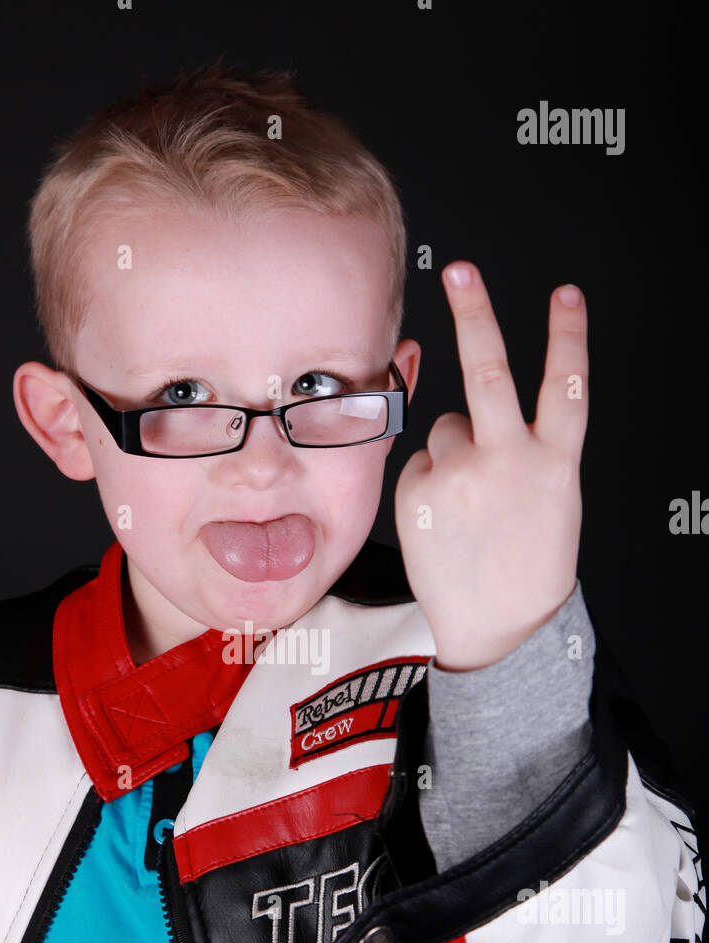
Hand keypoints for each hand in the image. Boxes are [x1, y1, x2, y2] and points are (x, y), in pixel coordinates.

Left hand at [394, 262, 586, 670]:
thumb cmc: (526, 562)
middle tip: (459, 270)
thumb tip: (472, 416)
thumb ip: (527, 450)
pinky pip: (419, 464)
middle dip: (474, 312)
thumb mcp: (551, 500)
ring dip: (453, 451)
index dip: (568, 337)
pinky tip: (444, 517)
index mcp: (555, 462)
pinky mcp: (419, 493)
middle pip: (489, 371)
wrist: (496, 627)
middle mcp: (508, 460)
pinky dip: (428, 481)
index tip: (566, 295)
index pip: (567, 386)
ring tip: (469, 503)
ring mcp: (460, 475)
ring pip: (446, 429)